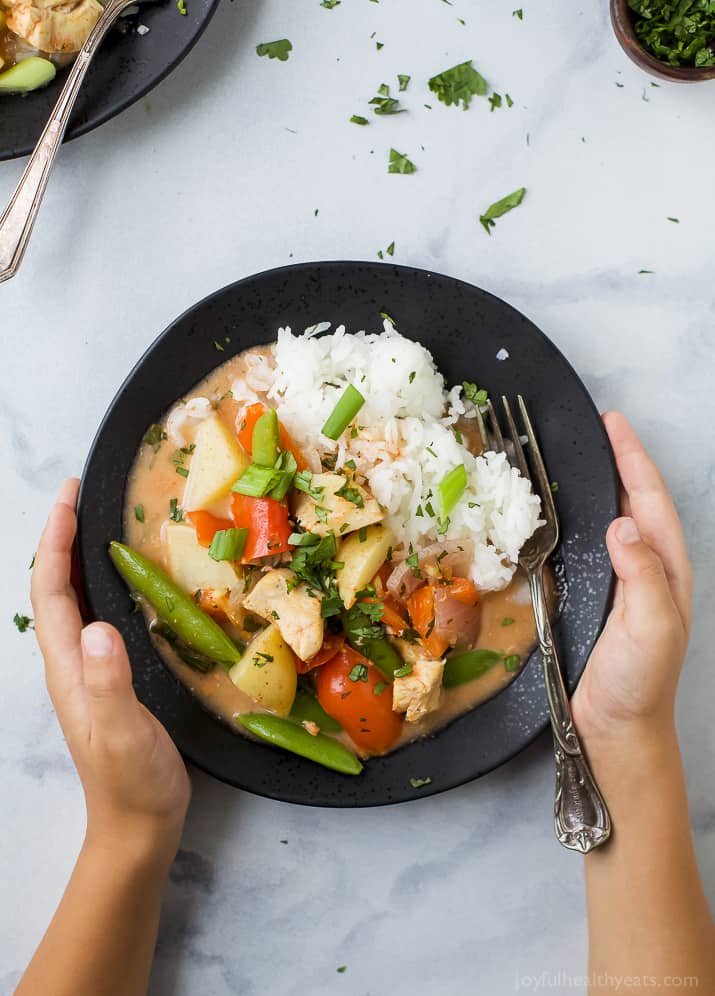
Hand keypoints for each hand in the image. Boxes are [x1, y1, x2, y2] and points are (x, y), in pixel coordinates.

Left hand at [31, 479, 190, 859]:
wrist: (138, 823)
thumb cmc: (131, 781)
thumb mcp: (121, 733)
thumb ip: (109, 683)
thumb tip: (99, 628)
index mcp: (68, 666)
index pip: (51, 590)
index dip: (55, 540)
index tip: (70, 497)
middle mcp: (71, 661)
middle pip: (54, 587)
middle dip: (60, 536)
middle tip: (81, 494)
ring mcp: (88, 670)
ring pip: (73, 600)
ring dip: (76, 556)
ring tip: (96, 522)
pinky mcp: (109, 677)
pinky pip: (96, 616)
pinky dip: (101, 584)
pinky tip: (125, 581)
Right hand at [571, 412, 691, 747]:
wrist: (615, 728)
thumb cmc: (639, 682)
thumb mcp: (651, 626)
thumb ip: (642, 576)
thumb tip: (622, 524)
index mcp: (667, 571)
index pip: (651, 502)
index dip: (633, 461)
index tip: (614, 425)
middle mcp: (648, 570)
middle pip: (637, 502)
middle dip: (622, 463)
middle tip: (598, 430)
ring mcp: (623, 584)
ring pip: (616, 521)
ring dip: (603, 487)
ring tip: (583, 458)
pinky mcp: (597, 598)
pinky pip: (591, 546)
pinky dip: (581, 520)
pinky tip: (567, 515)